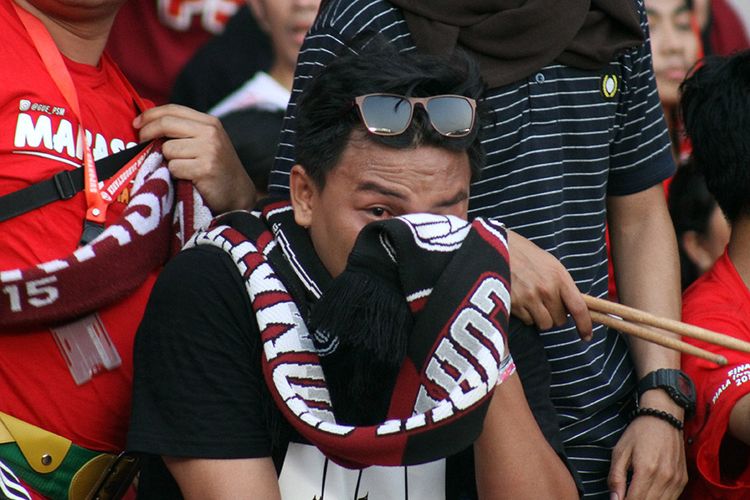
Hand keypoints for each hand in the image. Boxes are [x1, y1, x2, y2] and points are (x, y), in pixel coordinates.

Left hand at [134, 104, 255, 213]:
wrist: (237, 193)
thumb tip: (147, 123)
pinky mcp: (205, 169)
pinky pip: (174, 167)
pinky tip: (188, 179)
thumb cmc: (215, 168)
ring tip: (182, 168)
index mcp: (209, 122)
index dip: (150, 115)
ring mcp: (209, 150)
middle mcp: (210, 133)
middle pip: (166, 124)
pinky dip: (176, 175)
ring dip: (168, 161)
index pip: (173, 110)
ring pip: (167, 149)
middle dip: (148, 133)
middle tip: (142, 143)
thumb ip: (184, 131)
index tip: (137, 124)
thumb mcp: (205, 142)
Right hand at [507, 229, 591, 339]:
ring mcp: (529, 298)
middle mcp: (546, 289)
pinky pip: (528, 321)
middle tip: (546, 303)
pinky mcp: (514, 304)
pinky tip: (520, 300)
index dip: (585, 326)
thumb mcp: (549, 263)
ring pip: (544, 324)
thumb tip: (572, 306)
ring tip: (532, 301)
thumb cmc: (524, 254)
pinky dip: (526, 315)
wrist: (496, 247)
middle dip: (555, 315)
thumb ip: (561, 284)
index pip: (579, 308)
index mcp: (559, 276)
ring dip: (540, 317)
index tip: (586, 336)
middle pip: (560, 320)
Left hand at [608, 392, 686, 499]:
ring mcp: (676, 480)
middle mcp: (664, 477)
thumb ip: (616, 477)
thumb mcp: (620, 451)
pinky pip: (672, 499)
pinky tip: (648, 494)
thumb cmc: (638, 433)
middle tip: (625, 496)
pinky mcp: (683, 480)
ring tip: (636, 494)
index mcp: (646, 470)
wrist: (663, 418)